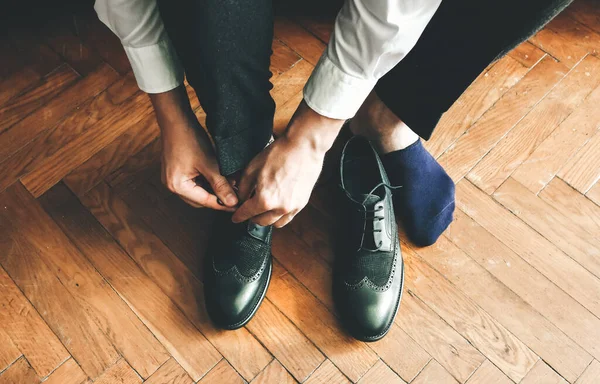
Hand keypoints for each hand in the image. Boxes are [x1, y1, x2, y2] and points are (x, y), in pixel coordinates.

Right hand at [151, 86, 237, 210]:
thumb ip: (221, 184)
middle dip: (218, 198)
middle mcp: (172, 185)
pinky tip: (219, 177)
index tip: (238, 205)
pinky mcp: (176, 171)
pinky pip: (194, 182)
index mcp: (177, 186)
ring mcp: (173, 178)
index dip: (223, 204)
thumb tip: (232, 202)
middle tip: (235, 196)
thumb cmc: (190, 139)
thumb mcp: (209, 164)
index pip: (204, 201)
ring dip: (213, 189)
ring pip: (198, 191)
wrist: (176, 119)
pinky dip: (207, 181)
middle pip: (200, 199)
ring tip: (230, 185)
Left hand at [232, 101, 344, 226]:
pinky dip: (279, 216)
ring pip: (274, 223)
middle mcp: (279, 208)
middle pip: (260, 221)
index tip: (235, 217)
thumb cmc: (278, 154)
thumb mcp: (253, 168)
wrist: (303, 147)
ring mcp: (292, 207)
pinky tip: (276, 207)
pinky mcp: (302, 204)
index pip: (246, 214)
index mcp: (265, 200)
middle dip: (251, 217)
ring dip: (266, 218)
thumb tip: (241, 198)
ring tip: (262, 209)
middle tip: (248, 209)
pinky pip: (287, 218)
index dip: (238, 216)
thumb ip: (244, 187)